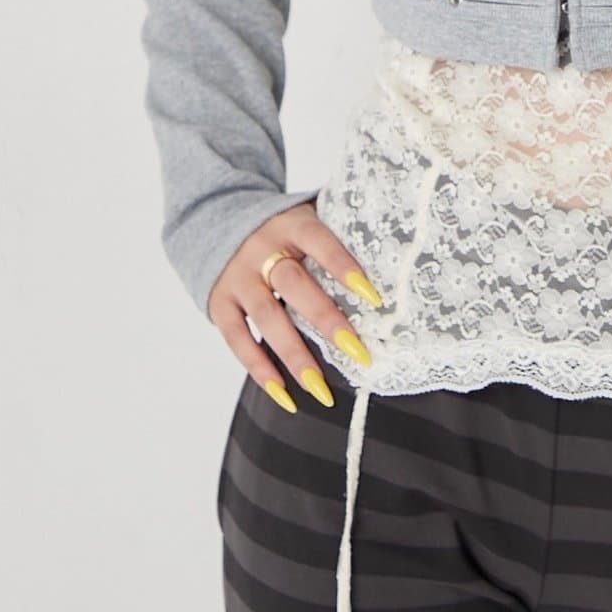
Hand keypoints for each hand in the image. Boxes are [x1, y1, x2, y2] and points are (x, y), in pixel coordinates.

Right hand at [207, 202, 384, 411]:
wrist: (217, 220)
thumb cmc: (284, 230)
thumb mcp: (308, 217)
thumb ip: (340, 232)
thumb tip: (393, 256)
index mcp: (291, 225)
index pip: (320, 242)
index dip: (344, 267)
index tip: (374, 298)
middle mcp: (261, 250)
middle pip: (293, 284)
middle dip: (325, 319)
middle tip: (358, 352)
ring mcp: (237, 278)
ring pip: (266, 317)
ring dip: (294, 354)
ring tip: (320, 388)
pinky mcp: (219, 303)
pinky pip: (237, 340)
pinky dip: (259, 368)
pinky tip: (284, 394)